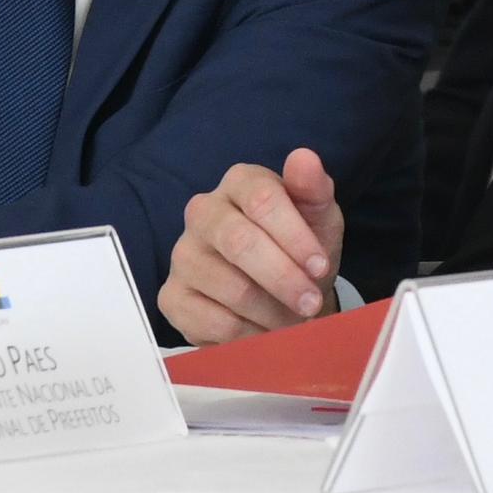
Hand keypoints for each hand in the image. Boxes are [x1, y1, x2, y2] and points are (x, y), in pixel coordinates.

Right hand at [158, 150, 345, 342]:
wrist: (284, 297)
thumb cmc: (300, 250)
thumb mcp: (319, 220)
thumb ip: (314, 190)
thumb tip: (304, 157)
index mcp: (240, 182)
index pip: (262, 199)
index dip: (294, 236)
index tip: (320, 267)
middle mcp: (203, 212)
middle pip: (239, 242)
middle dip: (283, 278)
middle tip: (311, 303)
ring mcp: (183, 255)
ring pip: (230, 287)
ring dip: (272, 311)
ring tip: (293, 320)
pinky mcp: (172, 297)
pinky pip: (212, 321)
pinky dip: (249, 334)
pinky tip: (265, 332)